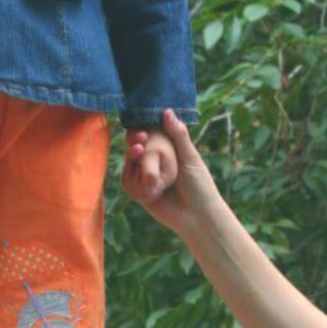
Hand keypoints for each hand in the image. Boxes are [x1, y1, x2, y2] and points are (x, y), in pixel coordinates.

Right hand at [121, 109, 221, 230]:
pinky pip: (127, 183)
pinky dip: (135, 182)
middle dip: (134, 145)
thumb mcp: (190, 157)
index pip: (147, 135)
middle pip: (134, 148)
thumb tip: (166, 111)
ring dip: (132, 161)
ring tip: (140, 155)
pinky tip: (149, 185)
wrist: (197, 216)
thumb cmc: (199, 185)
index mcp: (167, 151)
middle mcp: (154, 163)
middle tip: (140, 142)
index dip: (141, 132)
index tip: (143, 132)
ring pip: (129, 165)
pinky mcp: (139, 192)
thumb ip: (178, 135)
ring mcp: (145, 178)